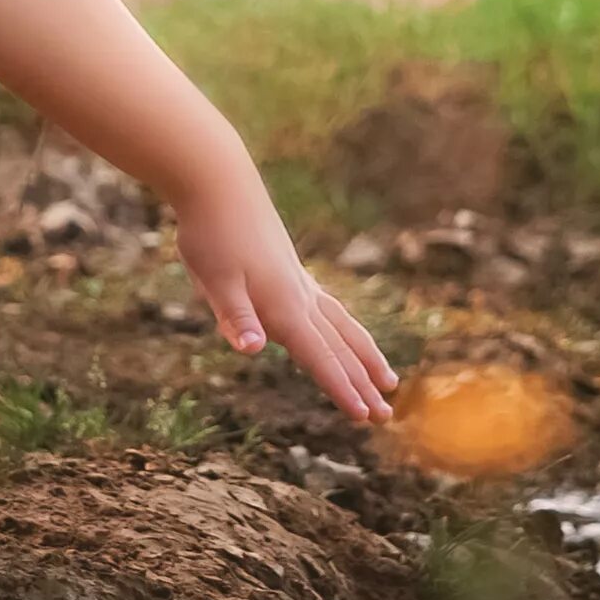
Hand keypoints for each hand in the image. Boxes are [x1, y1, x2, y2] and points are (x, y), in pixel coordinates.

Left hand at [174, 185, 398, 421]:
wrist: (218, 181)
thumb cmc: (211, 233)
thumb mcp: (214, 280)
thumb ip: (235, 316)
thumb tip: (251, 348)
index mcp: (284, 307)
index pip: (320, 358)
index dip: (342, 390)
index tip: (365, 417)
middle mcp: (301, 297)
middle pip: (340, 348)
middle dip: (363, 383)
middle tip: (386, 416)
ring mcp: (300, 282)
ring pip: (344, 327)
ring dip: (366, 356)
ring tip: (388, 379)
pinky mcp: (292, 270)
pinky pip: (331, 309)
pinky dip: (347, 330)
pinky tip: (343, 334)